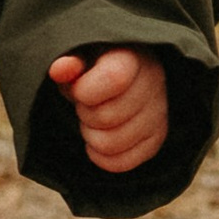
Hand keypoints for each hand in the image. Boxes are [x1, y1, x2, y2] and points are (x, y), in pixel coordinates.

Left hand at [49, 43, 167, 173]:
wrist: (124, 74)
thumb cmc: (95, 63)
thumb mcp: (79, 56)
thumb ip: (69, 62)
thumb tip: (60, 69)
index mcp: (133, 56)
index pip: (114, 79)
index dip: (85, 91)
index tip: (78, 89)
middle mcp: (154, 82)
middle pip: (106, 117)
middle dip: (84, 113)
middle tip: (85, 104)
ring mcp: (159, 112)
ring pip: (110, 144)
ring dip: (91, 135)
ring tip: (93, 119)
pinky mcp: (157, 139)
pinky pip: (121, 162)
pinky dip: (101, 156)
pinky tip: (100, 136)